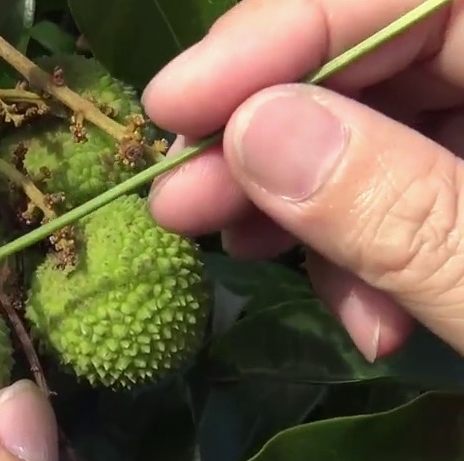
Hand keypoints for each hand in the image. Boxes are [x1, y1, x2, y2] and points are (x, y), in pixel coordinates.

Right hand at [143, 0, 463, 360]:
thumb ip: (399, 211)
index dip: (275, 37)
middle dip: (263, 135)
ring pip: (368, 131)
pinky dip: (355, 248)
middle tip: (181, 201)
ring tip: (242, 254)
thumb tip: (255, 133)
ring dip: (297, 202)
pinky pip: (393, 190)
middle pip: (366, 61)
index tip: (173, 105)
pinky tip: (359, 310)